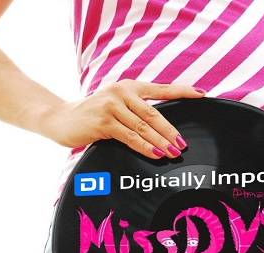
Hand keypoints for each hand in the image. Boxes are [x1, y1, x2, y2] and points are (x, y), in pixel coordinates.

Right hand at [40, 79, 205, 158]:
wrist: (60, 118)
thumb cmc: (92, 115)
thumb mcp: (115, 106)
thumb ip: (135, 111)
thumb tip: (162, 130)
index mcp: (129, 86)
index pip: (162, 89)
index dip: (183, 91)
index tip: (203, 95)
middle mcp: (122, 92)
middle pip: (154, 113)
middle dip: (171, 131)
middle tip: (183, 144)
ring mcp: (112, 106)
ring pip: (144, 127)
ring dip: (161, 142)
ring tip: (174, 153)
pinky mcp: (103, 122)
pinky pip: (130, 137)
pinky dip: (145, 147)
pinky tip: (156, 154)